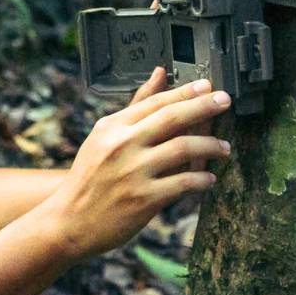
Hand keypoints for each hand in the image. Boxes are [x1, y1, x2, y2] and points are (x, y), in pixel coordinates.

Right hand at [41, 72, 232, 259]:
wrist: (69, 221)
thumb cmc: (90, 177)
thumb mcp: (105, 136)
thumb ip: (136, 106)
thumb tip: (159, 73)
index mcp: (113, 126)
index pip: (155, 102)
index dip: (185, 92)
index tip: (207, 86)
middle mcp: (123, 145)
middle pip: (173, 118)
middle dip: (204, 106)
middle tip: (225, 101)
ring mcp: (134, 172)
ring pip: (184, 148)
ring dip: (211, 146)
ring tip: (225, 148)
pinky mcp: (144, 199)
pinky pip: (184, 183)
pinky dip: (202, 180)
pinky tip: (210, 180)